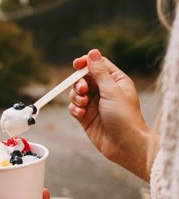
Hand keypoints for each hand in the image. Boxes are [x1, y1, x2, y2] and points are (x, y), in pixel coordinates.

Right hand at [68, 49, 151, 180]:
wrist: (124, 145)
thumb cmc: (124, 117)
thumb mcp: (112, 91)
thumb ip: (99, 72)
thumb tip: (92, 52)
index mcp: (116, 81)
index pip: (98, 65)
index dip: (86, 63)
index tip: (76, 65)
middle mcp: (105, 91)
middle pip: (84, 79)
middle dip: (79, 83)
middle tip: (83, 91)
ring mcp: (95, 105)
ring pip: (76, 93)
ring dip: (76, 97)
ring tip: (83, 104)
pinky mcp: (86, 118)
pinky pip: (74, 107)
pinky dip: (75, 109)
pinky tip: (81, 114)